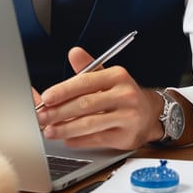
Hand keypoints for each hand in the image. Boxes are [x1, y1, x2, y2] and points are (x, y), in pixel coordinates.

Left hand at [35, 47, 162, 149]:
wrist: (150, 114)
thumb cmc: (123, 95)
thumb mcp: (109, 77)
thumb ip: (88, 68)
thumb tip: (74, 53)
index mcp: (118, 76)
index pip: (86, 82)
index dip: (63, 90)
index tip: (46, 97)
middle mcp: (125, 95)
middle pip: (85, 104)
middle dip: (59, 112)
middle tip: (41, 116)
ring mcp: (127, 116)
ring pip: (89, 124)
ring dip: (65, 128)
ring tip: (49, 130)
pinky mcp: (126, 136)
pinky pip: (96, 139)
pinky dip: (78, 140)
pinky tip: (67, 139)